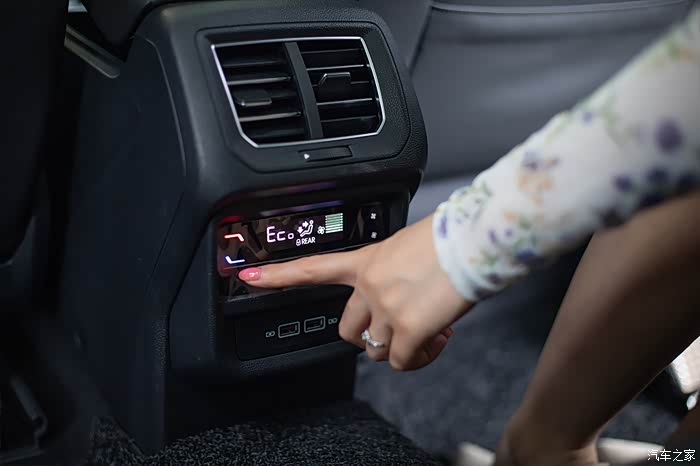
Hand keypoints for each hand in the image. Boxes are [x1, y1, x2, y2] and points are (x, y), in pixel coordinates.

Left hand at [238, 215, 472, 369]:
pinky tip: (438, 339)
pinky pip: (402, 362)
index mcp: (367, 260)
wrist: (473, 242)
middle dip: (368, 337)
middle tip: (394, 331)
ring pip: (378, 349)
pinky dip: (420, 357)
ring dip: (401, 347)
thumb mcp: (409, 245)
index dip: (277, 276)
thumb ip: (394, 268)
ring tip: (429, 332)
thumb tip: (406, 286)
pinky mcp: (408, 330)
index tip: (249, 277)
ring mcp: (386, 309)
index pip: (312, 268)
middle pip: (347, 329)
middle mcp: (369, 286)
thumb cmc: (451, 238)